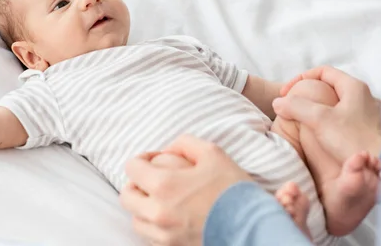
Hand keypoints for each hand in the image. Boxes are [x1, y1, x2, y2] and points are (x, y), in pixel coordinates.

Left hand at [120, 135, 252, 245]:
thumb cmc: (233, 189)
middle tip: (152, 179)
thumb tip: (168, 149)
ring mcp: (163, 235)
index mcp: (164, 185)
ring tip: (161, 200)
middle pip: (127, 196)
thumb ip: (185, 144)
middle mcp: (157, 213)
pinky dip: (154, 226)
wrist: (254, 229)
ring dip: (143, 207)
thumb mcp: (213, 153)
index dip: (141, 159)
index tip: (154, 160)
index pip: (132, 168)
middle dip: (136, 184)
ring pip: (136, 220)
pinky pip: (150, 237)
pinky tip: (171, 217)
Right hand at [273, 66, 380, 162]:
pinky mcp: (373, 132)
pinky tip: (323, 137)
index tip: (286, 94)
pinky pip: (347, 120)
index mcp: (355, 87)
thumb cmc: (352, 141)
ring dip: (319, 110)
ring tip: (305, 122)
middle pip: (331, 87)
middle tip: (293, 107)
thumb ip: (295, 107)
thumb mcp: (319, 119)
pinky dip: (331, 122)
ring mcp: (372, 115)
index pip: (323, 71)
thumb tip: (277, 103)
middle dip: (309, 94)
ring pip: (339, 104)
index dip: (300, 78)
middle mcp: (367, 97)